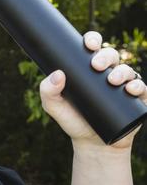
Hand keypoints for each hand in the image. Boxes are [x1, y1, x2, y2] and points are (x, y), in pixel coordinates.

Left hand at [39, 31, 146, 149]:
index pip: (93, 47)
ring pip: (127, 70)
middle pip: (111, 55)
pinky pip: (143, 89)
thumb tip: (57, 74)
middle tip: (96, 65)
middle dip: (105, 56)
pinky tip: (131, 89)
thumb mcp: (54, 107)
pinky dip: (138, 86)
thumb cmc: (72, 120)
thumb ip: (47, 91)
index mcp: (88, 68)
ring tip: (112, 80)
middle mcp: (108, 73)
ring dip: (122, 71)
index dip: (93, 40)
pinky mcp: (137, 102)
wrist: (92, 145)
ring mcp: (123, 87)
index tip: (88, 44)